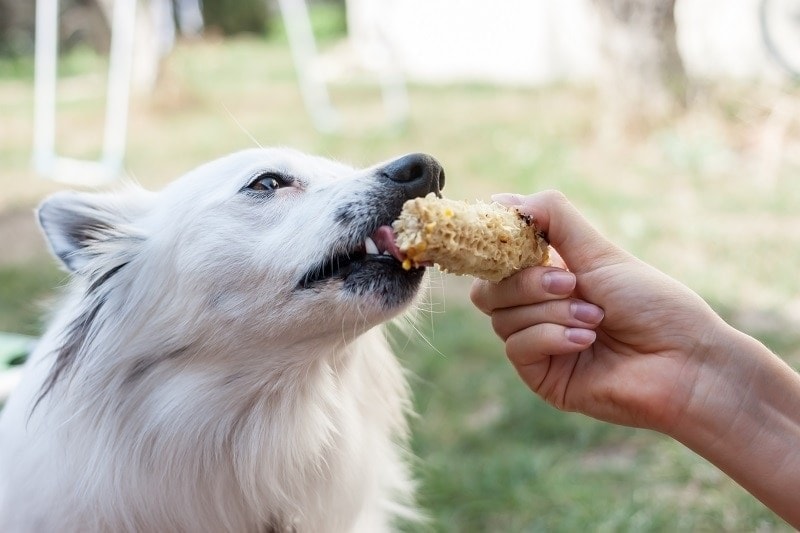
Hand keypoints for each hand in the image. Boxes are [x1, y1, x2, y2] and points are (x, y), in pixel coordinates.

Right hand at [470, 190, 734, 433]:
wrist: (685, 361)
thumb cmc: (653, 304)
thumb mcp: (599, 253)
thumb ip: (552, 219)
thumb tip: (500, 198)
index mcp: (549, 277)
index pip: (498, 261)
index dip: (499, 248)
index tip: (512, 233)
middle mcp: (538, 310)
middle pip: (488, 291)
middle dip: (528, 283)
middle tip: (571, 283)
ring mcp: (538, 345)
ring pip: (502, 319)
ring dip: (552, 312)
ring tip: (596, 318)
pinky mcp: (542, 377)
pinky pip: (517, 348)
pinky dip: (551, 337)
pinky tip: (587, 341)